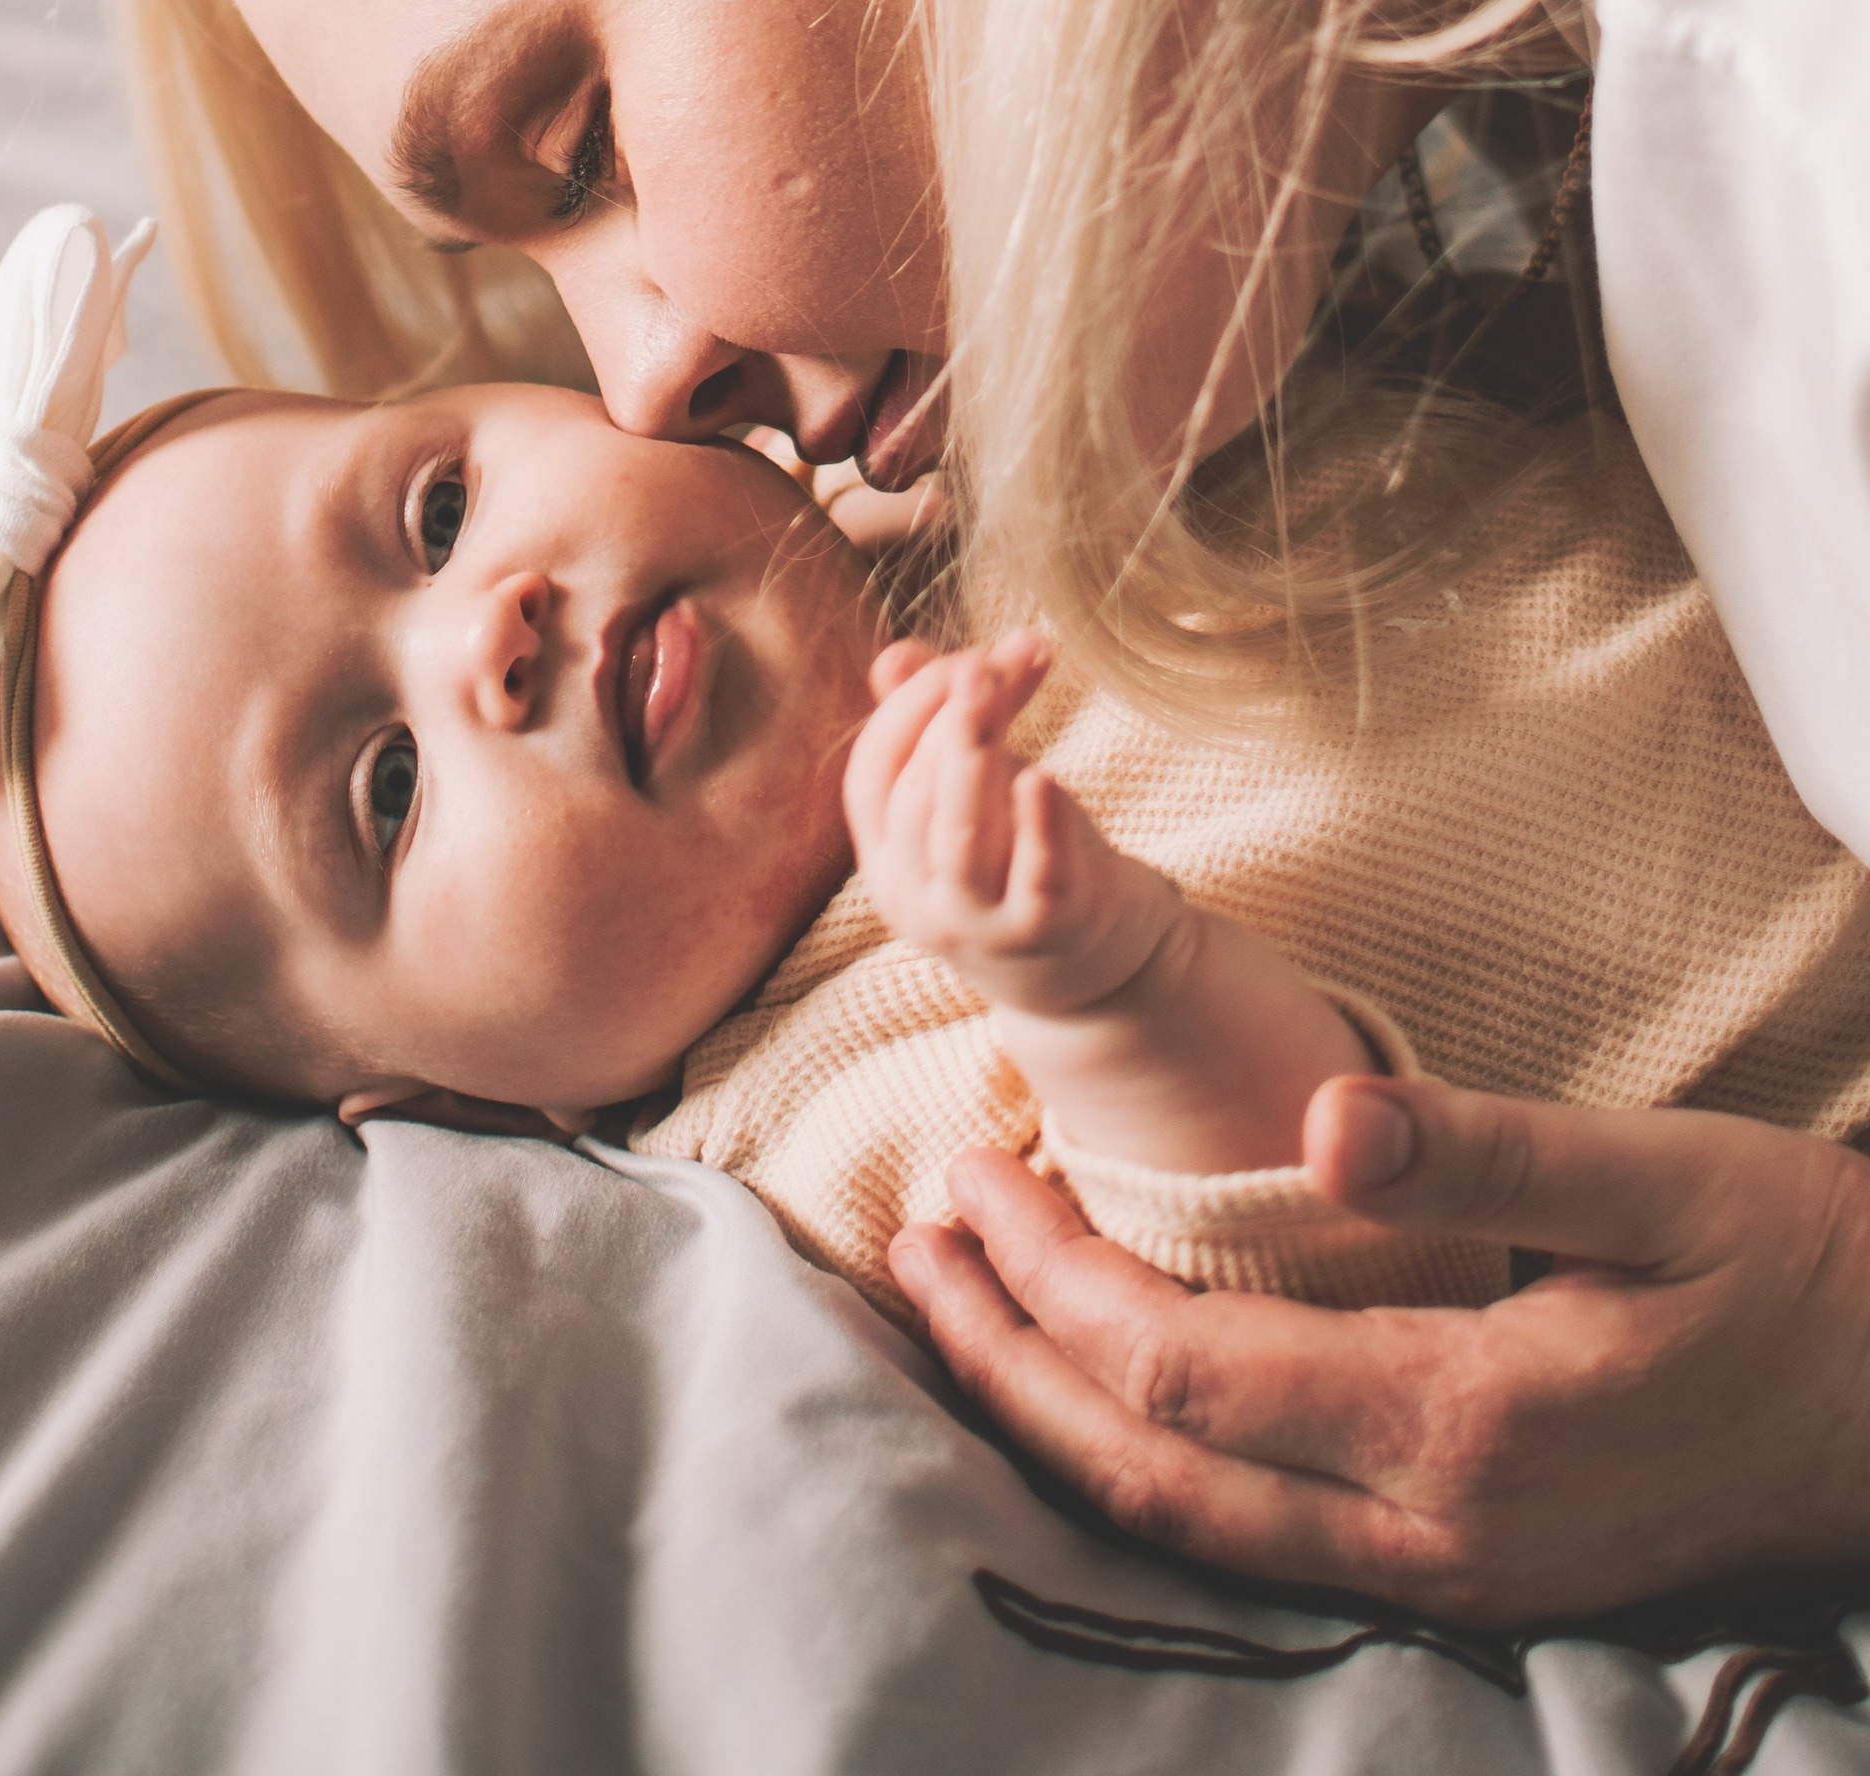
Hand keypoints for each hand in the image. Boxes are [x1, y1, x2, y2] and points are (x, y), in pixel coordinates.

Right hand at [846, 634, 1150, 1008]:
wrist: (1101, 977)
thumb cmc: (1027, 866)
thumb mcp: (981, 796)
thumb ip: (939, 726)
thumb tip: (897, 653)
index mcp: (887, 863)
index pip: (873, 771)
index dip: (912, 704)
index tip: (970, 655)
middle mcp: (918, 901)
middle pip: (917, 791)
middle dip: (956, 710)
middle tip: (1006, 652)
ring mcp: (979, 926)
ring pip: (959, 835)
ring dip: (971, 751)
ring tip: (991, 684)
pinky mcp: (1046, 935)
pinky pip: (1035, 880)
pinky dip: (1038, 828)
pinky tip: (1046, 778)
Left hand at [891, 1068, 1869, 1619]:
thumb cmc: (1802, 1275)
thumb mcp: (1668, 1181)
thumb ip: (1493, 1150)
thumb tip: (1331, 1117)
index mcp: (1464, 1427)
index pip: (1183, 1370)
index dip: (1053, 1276)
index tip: (974, 1163)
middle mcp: (1436, 1535)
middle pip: (1151, 1472)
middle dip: (1009, 1358)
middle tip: (914, 1237)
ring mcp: (1451, 1578)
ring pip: (1193, 1530)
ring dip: (1058, 1419)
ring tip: (959, 1310)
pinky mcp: (1470, 1575)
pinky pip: (1259, 1542)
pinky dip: (1150, 1460)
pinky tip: (1099, 1389)